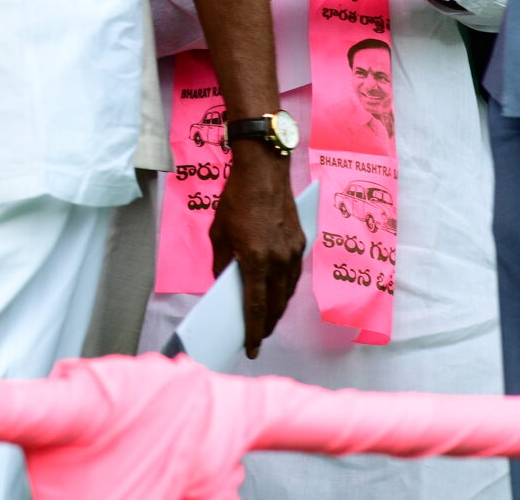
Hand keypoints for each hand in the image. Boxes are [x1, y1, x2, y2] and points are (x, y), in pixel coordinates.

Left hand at [208, 144, 302, 358]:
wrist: (264, 172)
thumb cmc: (235, 200)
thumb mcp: (218, 232)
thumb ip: (222, 262)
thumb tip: (225, 284)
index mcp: (256, 259)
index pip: (255, 305)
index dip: (253, 330)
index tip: (251, 348)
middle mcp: (279, 260)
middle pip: (275, 304)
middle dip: (266, 325)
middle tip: (256, 339)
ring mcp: (293, 253)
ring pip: (287, 293)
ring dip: (276, 310)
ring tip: (264, 322)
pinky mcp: (300, 245)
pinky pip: (293, 277)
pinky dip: (284, 291)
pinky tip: (276, 296)